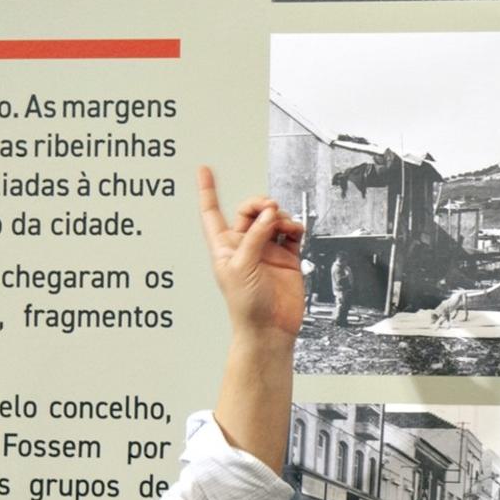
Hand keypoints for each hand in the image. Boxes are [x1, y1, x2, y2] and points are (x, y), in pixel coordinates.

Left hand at [199, 167, 305, 340]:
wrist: (269, 329)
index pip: (212, 212)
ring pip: (273, 220)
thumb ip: (255, 236)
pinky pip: (291, 233)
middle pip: (250, 211)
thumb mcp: (242, 266)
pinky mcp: (287, 258)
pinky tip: (295, 230)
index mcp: (224, 246)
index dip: (208, 191)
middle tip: (270, 209)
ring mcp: (266, 251)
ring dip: (280, 217)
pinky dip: (294, 227)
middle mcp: (245, 245)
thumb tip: (269, 213)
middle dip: (260, 204)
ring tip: (284, 225)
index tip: (204, 170)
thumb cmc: (246, 306)